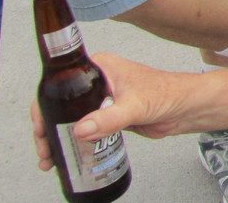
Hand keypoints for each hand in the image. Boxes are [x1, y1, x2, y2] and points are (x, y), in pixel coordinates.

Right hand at [32, 52, 188, 169]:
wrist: (187, 108)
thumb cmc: (169, 93)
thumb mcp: (136, 105)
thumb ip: (110, 118)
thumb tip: (81, 131)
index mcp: (99, 67)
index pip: (60, 84)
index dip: (45, 107)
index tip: (40, 129)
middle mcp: (96, 80)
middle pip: (60, 104)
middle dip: (48, 129)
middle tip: (45, 151)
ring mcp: (102, 99)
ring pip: (70, 119)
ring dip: (59, 138)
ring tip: (51, 160)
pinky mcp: (109, 115)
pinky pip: (85, 129)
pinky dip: (74, 142)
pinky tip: (68, 156)